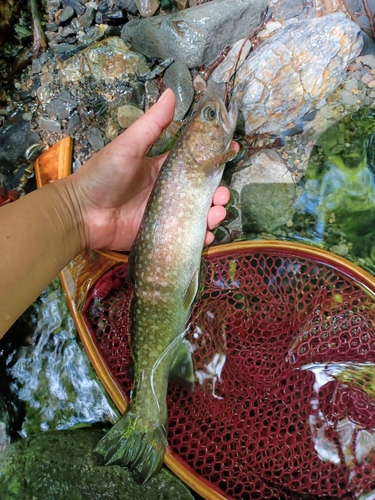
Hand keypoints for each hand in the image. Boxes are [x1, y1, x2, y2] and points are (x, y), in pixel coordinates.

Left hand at [69, 88, 236, 250]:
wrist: (82, 213)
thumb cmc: (103, 175)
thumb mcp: (129, 146)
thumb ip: (152, 124)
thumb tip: (172, 92)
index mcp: (163, 169)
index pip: (195, 162)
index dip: (214, 158)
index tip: (232, 150)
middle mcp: (169, 191)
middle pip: (203, 191)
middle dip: (218, 192)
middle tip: (222, 194)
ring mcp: (167, 214)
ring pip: (199, 213)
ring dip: (214, 213)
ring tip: (217, 212)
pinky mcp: (162, 234)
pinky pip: (187, 235)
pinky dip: (201, 235)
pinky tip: (206, 233)